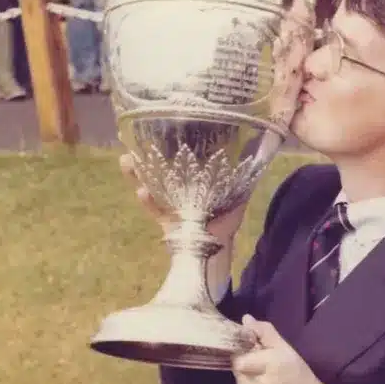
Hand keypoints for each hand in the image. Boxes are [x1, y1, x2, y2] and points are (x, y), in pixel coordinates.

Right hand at [119, 152, 246, 240]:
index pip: (181, 162)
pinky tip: (141, 192)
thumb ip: (243, 183)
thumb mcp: (236, 199)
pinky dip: (147, 201)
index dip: (170, 149)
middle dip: (147, 157)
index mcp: (194, 184)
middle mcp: (179, 191)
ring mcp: (169, 205)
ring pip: (150, 185)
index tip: (162, 132)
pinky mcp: (164, 220)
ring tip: (126, 160)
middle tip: (134, 142)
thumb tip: (258, 160)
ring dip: (137, 174)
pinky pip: (153, 209)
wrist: (216, 251)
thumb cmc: (225, 222)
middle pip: (160, 170)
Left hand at [233, 315, 327, 383]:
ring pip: (239, 380)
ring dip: (246, 375)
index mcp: (270, 366)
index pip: (239, 360)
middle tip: (258, 362)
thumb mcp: (284, 347)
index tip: (250, 349)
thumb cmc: (297, 372)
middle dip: (245, 362)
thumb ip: (264, 331)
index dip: (242, 352)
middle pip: (238, 369)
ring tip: (262, 374)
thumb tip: (245, 319)